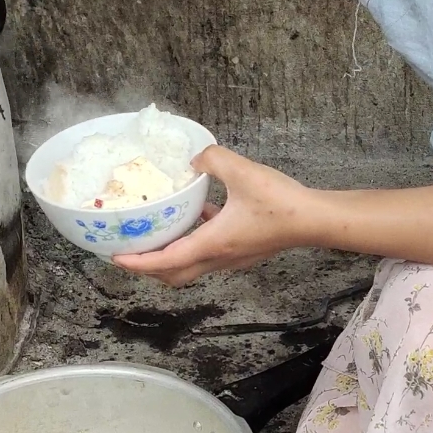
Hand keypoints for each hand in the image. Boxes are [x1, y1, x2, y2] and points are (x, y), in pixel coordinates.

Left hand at [112, 146, 318, 284]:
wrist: (315, 220)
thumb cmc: (281, 202)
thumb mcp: (242, 170)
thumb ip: (212, 159)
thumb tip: (195, 157)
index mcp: (213, 243)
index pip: (167, 262)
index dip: (139, 263)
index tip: (117, 257)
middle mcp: (220, 258)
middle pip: (175, 275)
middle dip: (149, 269)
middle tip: (130, 252)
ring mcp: (233, 258)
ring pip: (192, 267)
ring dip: (170, 259)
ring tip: (155, 237)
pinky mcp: (244, 252)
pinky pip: (209, 254)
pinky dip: (194, 244)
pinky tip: (199, 217)